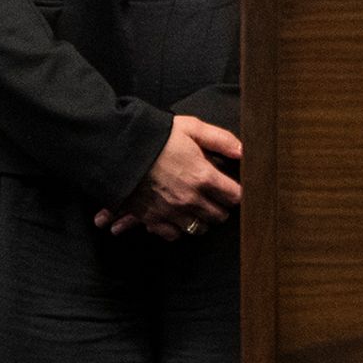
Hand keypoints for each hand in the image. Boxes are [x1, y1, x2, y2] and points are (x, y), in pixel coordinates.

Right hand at [98, 115, 243, 239]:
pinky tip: (177, 216)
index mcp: (203, 176)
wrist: (119, 148)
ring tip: (198, 206)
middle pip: (219, 216)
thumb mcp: (192, 128)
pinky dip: (177, 228)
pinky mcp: (152, 219)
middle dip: (221, 207)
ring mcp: (171, 212)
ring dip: (202, 219)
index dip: (237, 192)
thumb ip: (221, 140)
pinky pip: (173, 234)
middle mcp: (190, 199)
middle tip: (215, 196)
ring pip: (199, 229)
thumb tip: (244, 152)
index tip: (232, 188)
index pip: (235, 197)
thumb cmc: (157, 136)